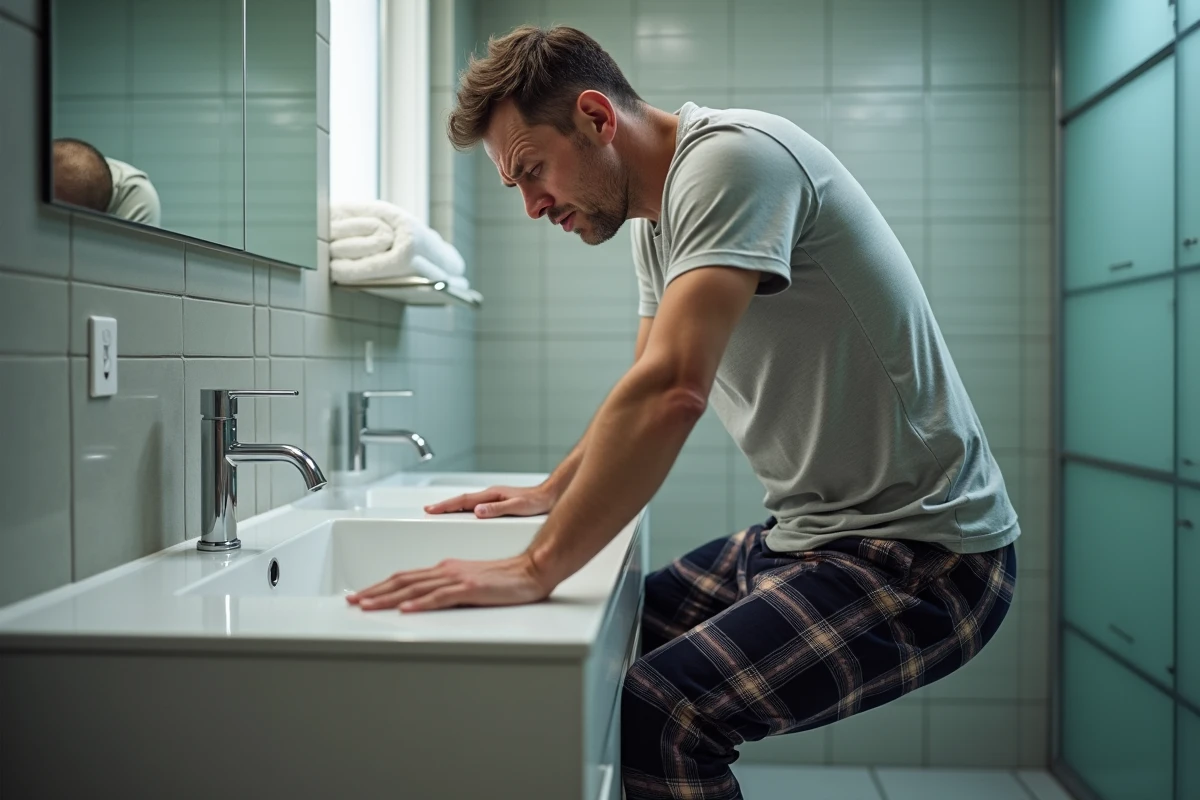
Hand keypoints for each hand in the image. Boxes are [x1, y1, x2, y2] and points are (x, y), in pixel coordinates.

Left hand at [346, 554, 551, 611]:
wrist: (532, 569)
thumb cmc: (506, 579)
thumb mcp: (470, 582)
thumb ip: (448, 590)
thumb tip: (426, 601)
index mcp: (445, 569)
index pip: (405, 577)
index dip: (380, 586)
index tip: (362, 595)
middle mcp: (446, 570)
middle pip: (403, 580)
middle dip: (375, 591)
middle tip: (353, 602)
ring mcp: (457, 578)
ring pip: (415, 588)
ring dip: (388, 597)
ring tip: (368, 606)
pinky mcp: (471, 588)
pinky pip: (440, 597)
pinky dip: (420, 603)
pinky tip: (406, 609)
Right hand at [423, 484, 554, 517]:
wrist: (549, 497)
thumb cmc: (536, 502)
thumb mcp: (517, 507)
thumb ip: (497, 509)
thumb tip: (478, 511)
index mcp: (491, 495)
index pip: (463, 501)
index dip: (446, 506)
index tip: (431, 509)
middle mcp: (490, 494)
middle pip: (461, 500)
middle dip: (444, 505)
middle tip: (427, 510)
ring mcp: (493, 498)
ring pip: (467, 502)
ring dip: (452, 507)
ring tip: (439, 512)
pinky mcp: (497, 502)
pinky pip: (475, 505)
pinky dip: (464, 509)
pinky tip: (462, 515)